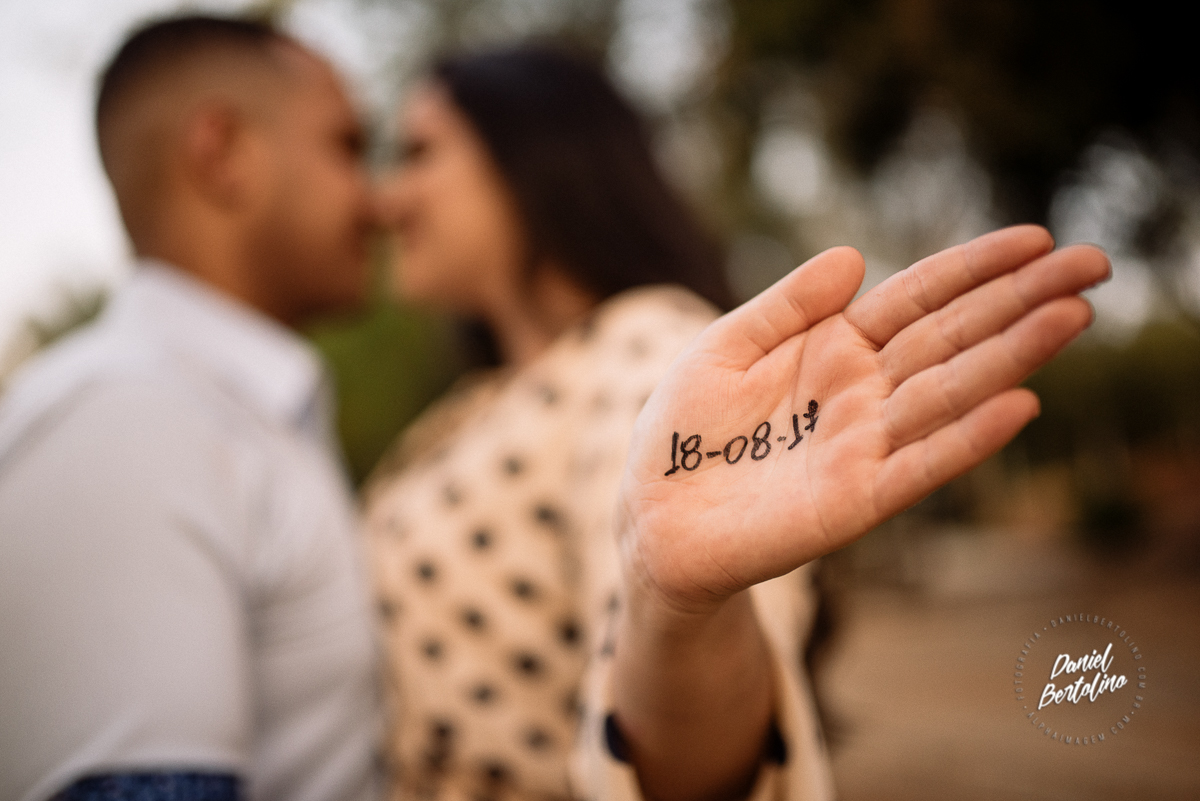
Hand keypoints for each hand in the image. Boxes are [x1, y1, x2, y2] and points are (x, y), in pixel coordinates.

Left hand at [617, 225, 1108, 612]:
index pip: (919, 298)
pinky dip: (966, 439)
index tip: (1036, 238)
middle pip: (953, 338)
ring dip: (1012, 357)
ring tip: (1073, 316)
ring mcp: (864, 446)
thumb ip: (787, 306)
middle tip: (1094, 264)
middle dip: (1021, 301)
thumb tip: (854, 256)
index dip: (975, 268)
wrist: (653, 515)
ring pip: (950, 393)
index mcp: (833, 348)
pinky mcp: (855, 500)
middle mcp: (862, 393)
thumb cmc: (682, 430)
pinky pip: (920, 465)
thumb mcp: (725, 348)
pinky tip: (1018, 407)